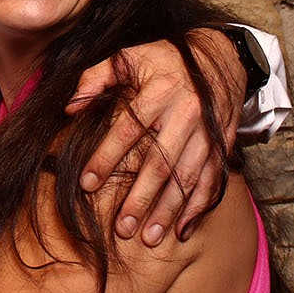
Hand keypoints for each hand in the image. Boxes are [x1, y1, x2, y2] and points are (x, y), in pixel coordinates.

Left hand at [68, 31, 243, 243]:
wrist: (221, 56)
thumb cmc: (166, 59)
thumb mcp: (130, 57)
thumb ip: (96, 77)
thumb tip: (69, 107)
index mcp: (159, 91)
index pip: (127, 130)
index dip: (106, 158)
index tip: (86, 184)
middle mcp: (186, 113)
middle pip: (160, 163)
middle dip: (140, 198)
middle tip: (121, 228)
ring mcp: (208, 132)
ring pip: (187, 177)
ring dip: (168, 210)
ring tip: (148, 237)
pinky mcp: (223, 144)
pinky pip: (213, 180)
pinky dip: (199, 207)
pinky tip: (182, 230)